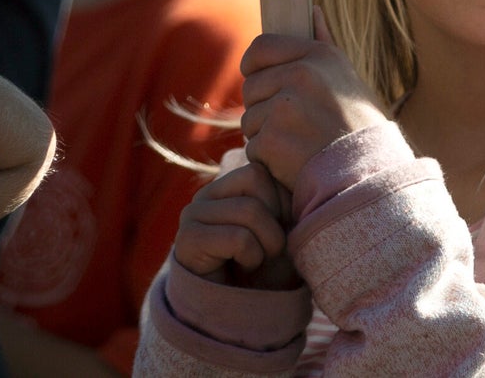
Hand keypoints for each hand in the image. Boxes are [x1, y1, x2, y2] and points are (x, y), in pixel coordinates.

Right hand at [173, 160, 296, 287]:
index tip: (279, 232)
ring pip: (249, 210)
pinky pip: (237, 238)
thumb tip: (298, 171)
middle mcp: (205, 195)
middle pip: (255, 181)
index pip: (260, 171)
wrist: (241, 315)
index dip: (281, 202)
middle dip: (274, 220)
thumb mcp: (283, 227)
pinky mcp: (186, 241)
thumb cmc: (267, 269)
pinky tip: (242, 268)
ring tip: (257, 260)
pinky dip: (252, 257)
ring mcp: (192, 215)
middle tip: (268, 250)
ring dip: (266, 244)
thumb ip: (283, 197)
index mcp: (227, 186)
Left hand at [238, 20, 386, 192]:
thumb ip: (323, 42)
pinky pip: (252, 147)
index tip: (258, 77)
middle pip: (250, 87)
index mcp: (317, 56)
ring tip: (298, 143)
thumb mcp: (346, 77)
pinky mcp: (272, 140)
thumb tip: (312, 8)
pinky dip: (267, 159)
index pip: (260, 47)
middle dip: (262, 106)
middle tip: (290, 123)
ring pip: (249, 119)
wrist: (367, 175)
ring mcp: (284, 108)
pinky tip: (293, 162)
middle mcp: (300, 76)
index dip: (253, 65)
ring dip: (265, 135)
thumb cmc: (357, 126)